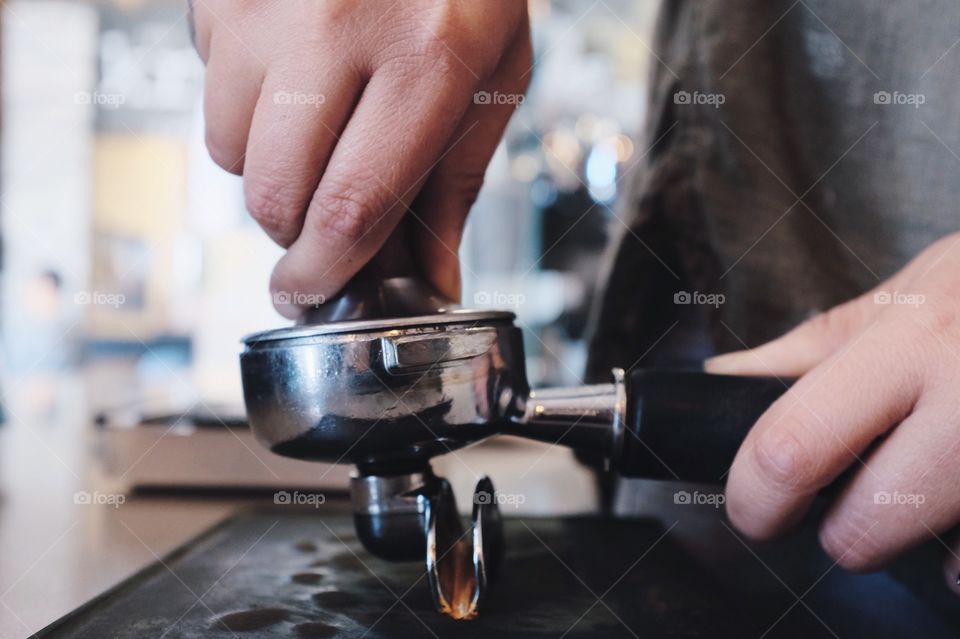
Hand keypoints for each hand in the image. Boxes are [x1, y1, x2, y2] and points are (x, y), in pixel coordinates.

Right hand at [192, 0, 529, 316]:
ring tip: (319, 124)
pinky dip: (246, 108)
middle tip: (323, 217)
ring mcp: (267, 5)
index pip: (351, 206)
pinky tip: (294, 73)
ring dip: (269, 167)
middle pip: (275, 193)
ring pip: (230, 151)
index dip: (324, 273)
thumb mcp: (490, 81)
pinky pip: (209, 91)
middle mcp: (336, 28)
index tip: (309, 297)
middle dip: (294, 230)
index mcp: (425, 60)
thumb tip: (432, 279)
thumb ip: (454, 187)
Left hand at [706, 233, 959, 589]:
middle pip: (864, 529)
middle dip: (842, 532)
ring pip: (942, 560)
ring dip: (917, 543)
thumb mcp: (905, 299)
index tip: (754, 507)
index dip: (756, 496)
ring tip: (923, 489)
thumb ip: (812, 348)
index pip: (794, 445)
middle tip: (850, 501)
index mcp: (913, 343)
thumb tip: (724, 381)